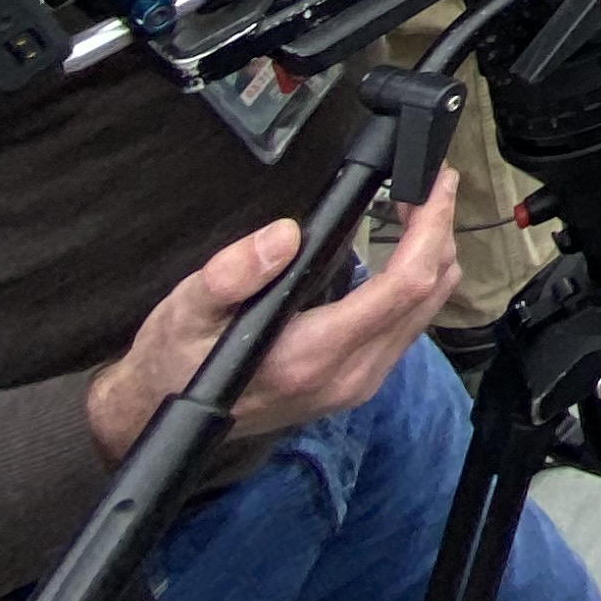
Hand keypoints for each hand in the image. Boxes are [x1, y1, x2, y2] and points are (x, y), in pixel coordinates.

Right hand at [86, 171, 459, 462]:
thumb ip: (231, 276)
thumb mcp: (185, 311)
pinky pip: (409, 327)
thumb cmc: (174, 361)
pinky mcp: (356, 382)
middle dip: (440, 233)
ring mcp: (356, 384)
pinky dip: (417, 282)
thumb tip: (284, 236)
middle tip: (433, 184)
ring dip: (433, 255)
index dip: (429, 230)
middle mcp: (347, 376)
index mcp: (311, 356)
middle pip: (428, 297)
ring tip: (421, 207)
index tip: (435, 185)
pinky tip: (402, 250)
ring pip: (426, 313)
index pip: (403, 287)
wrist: (160, 417)